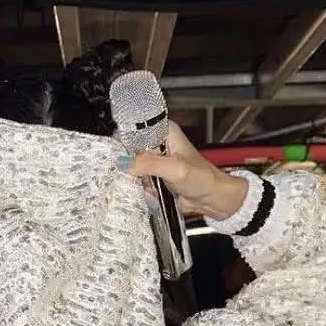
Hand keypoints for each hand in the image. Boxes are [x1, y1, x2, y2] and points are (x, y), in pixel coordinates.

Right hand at [119, 123, 247, 220]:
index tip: (113, 150)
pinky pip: (139, 180)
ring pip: (134, 165)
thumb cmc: (202, 179)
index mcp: (165, 132)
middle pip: (132, 147)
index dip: (124, 137)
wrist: (212, 199)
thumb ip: (148, 164)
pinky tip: (147, 192)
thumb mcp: (174, 169)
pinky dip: (140, 187)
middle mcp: (159, 144)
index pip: (137, 127)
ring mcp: (157, 161)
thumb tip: (123, 163)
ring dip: (133, 177)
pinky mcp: (156, 177)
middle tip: (123, 172)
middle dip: (126, 161)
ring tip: (140, 184)